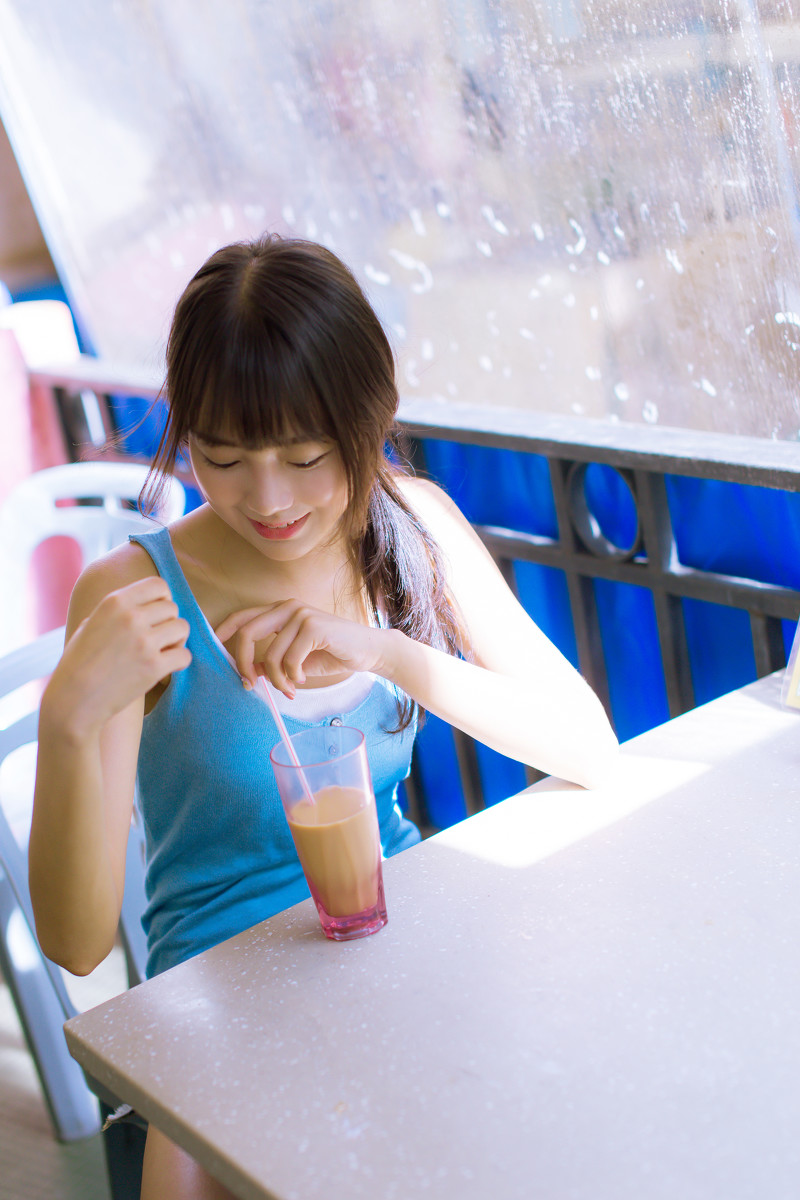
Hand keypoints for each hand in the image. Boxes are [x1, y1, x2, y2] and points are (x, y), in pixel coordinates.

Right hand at [47, 577, 191, 734]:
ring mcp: (144, 642)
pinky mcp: (154, 667)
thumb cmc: (78, 662)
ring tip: (163, 652)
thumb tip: (143, 602)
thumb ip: (116, 610)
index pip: (158, 585)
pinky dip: (179, 663)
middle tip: (158, 639)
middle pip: (172, 607)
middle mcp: (131, 617)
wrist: (73, 699)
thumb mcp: (91, 623)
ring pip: (183, 628)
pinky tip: (166, 669)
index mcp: (115, 602)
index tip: (158, 613)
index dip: (163, 598)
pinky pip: (185, 655)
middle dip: (168, 623)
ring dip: (177, 641)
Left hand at [215, 601, 383, 697]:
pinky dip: (292, 677)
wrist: (368, 651)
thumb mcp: (295, 660)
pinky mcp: (314, 626)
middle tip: (249, 684)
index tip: (213, 647)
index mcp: (280, 610)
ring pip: (269, 655)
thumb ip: (270, 661)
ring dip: (276, 680)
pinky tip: (302, 680)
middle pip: (247, 633)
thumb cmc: (331, 653)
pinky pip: (289, 660)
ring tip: (288, 689)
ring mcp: (301, 614)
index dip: (223, 630)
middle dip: (241, 663)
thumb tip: (246, 671)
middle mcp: (288, 607)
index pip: (243, 617)